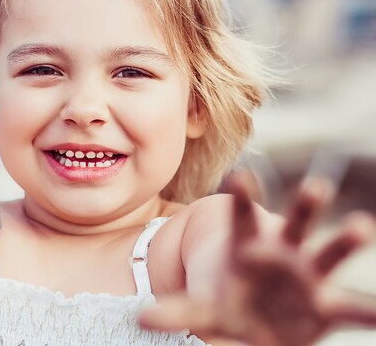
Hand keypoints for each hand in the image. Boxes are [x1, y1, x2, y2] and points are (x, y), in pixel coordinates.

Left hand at [140, 175, 375, 345]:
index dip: (241, 198)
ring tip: (360, 226)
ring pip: (328, 252)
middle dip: (305, 206)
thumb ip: (176, 312)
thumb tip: (140, 319)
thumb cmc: (224, 299)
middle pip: (294, 223)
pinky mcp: (326, 306)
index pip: (241, 217)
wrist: (251, 315)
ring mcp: (307, 276)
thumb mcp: (199, 308)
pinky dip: (367, 310)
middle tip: (316, 187)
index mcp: (245, 247)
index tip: (240, 174)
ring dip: (344, 239)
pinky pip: (351, 307)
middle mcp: (280, 253)